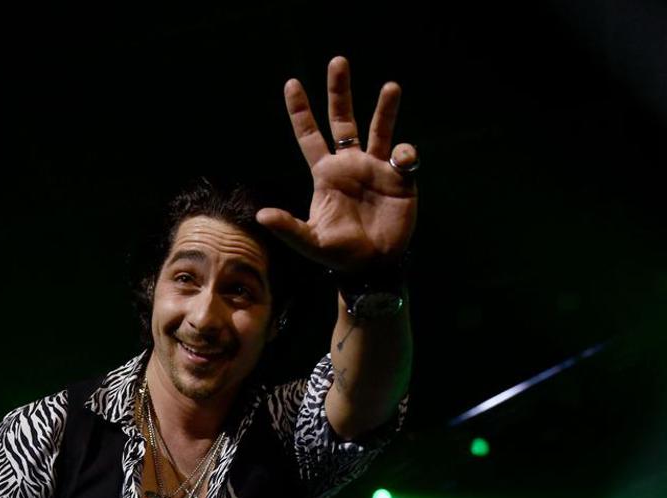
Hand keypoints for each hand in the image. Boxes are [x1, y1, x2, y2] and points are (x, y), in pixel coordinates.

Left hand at [256, 55, 418, 274]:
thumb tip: (261, 216)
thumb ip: (288, 229)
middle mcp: (350, 165)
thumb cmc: (340, 255)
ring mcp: (376, 169)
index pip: (309, 136)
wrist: (374, 266)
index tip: (291, 83)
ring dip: (385, 108)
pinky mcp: (401, 178)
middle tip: (338, 62)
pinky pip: (404, 156)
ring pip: (380, 129)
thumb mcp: (311, 242)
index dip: (300, 111)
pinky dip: (405, 154)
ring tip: (391, 87)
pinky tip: (402, 162)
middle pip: (343, 119)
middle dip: (339, 91)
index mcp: (325, 174)